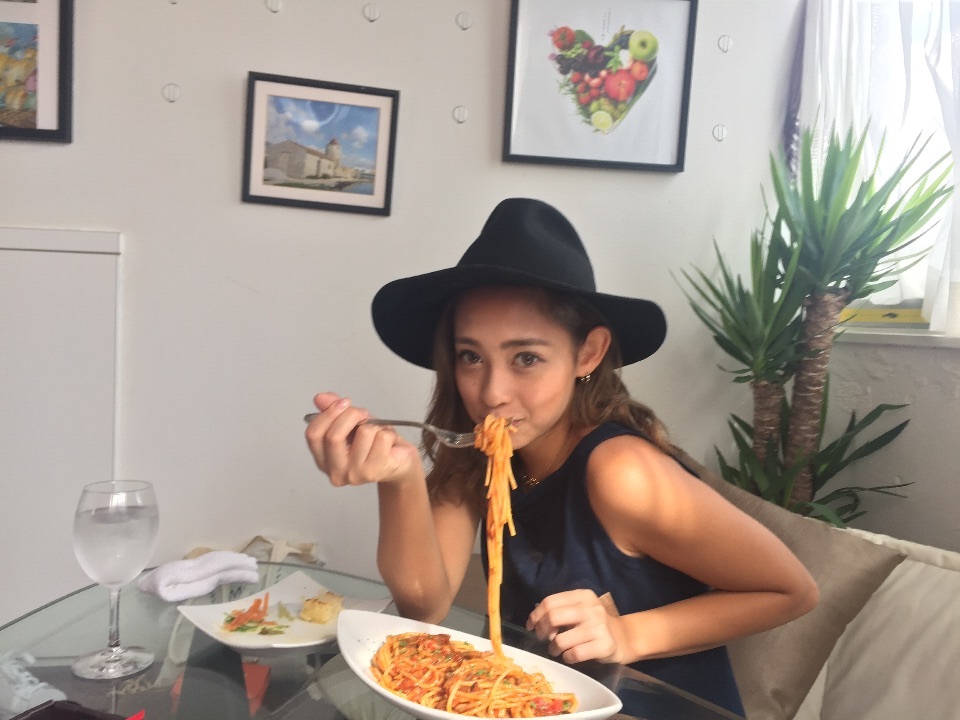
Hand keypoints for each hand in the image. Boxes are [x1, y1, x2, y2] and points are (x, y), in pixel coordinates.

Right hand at [304, 392, 420, 486]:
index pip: (313, 435)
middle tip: (363, 413)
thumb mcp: (352, 423)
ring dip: (374, 426)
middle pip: (333, 436)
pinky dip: (388, 433)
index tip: (343, 403)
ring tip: (377, 434)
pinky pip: (381, 438)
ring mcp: (355, 474)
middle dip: (350, 415)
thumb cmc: (374, 444)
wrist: (400, 462)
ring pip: (363, 433)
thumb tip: (320, 398)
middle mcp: (336, 471)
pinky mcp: (375, 471)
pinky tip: (388, 443)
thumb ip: (334, 409)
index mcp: (323, 460)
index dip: (328, 413)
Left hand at [525, 589, 625, 664]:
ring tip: (555, 650)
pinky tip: (569, 656)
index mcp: (582, 595)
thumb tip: (536, 621)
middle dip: (542, 630)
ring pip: (561, 640)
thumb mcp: (580, 609)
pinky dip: (567, 657)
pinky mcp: (603, 645)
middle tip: (543, 638)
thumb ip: (560, 610)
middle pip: (553, 617)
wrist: (622, 638)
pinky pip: (574, 654)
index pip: (550, 601)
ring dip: (553, 648)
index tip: (531, 625)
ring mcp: (598, 627)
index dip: (536, 615)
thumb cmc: (594, 623)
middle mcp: (591, 608)